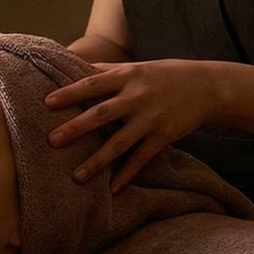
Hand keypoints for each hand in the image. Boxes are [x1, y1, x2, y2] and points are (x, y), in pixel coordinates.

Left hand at [45, 59, 221, 191]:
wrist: (208, 86)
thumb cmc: (163, 75)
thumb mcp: (135, 67)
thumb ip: (105, 70)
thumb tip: (72, 64)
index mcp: (127, 77)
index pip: (92, 84)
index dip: (70, 93)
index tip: (46, 103)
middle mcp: (137, 97)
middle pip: (101, 114)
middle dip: (76, 128)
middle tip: (51, 141)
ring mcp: (150, 118)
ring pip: (120, 142)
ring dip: (97, 161)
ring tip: (76, 177)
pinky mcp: (163, 136)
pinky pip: (142, 158)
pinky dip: (128, 174)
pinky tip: (113, 189)